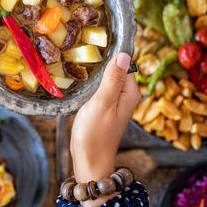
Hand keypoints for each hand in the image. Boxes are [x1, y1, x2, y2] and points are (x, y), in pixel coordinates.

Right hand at [70, 52, 139, 206]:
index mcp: (130, 92)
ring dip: (93, 71)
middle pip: (114, 68)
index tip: (94, 45)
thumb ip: (112, 80)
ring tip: (76, 62)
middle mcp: (125, 95)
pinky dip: (89, 82)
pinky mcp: (103, 106)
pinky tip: (78, 79)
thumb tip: (124, 55)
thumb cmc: (95, 134)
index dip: (111, 53)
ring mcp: (114, 101)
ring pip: (105, 77)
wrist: (89, 160)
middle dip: (100, 61)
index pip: (124, 63)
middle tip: (81, 52)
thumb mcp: (102, 104)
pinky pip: (98, 86)